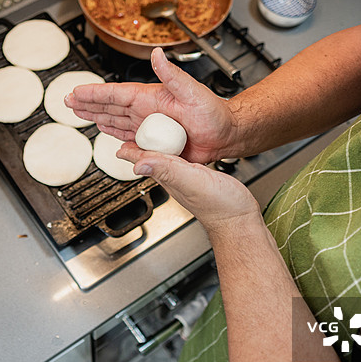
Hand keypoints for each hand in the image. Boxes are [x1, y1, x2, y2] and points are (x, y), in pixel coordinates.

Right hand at [65, 47, 236, 163]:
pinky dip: (114, 135)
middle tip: (68, 101)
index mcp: (152, 98)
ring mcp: (150, 127)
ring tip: (79, 113)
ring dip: (97, 117)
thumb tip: (157, 54)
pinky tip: (104, 131)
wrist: (225, 134)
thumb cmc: (214, 112)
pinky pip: (129, 139)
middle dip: (88, 104)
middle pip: (110, 107)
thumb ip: (172, 74)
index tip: (76, 92)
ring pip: (116, 121)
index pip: (116, 94)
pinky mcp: (155, 143)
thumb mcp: (192, 91)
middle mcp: (147, 111)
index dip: (95, 93)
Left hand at [118, 143, 262, 231]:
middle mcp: (176, 179)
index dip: (132, 151)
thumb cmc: (220, 207)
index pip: (145, 161)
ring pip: (165, 163)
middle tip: (129, 140)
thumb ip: (166, 170)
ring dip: (156, 152)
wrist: (240, 221)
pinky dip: (176, 156)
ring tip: (148, 144)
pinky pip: (182, 164)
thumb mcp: (190, 181)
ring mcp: (187, 181)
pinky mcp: (201, 180)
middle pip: (152, 161)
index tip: (120, 146)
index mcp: (170, 177)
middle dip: (140, 150)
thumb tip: (137, 164)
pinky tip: (178, 153)